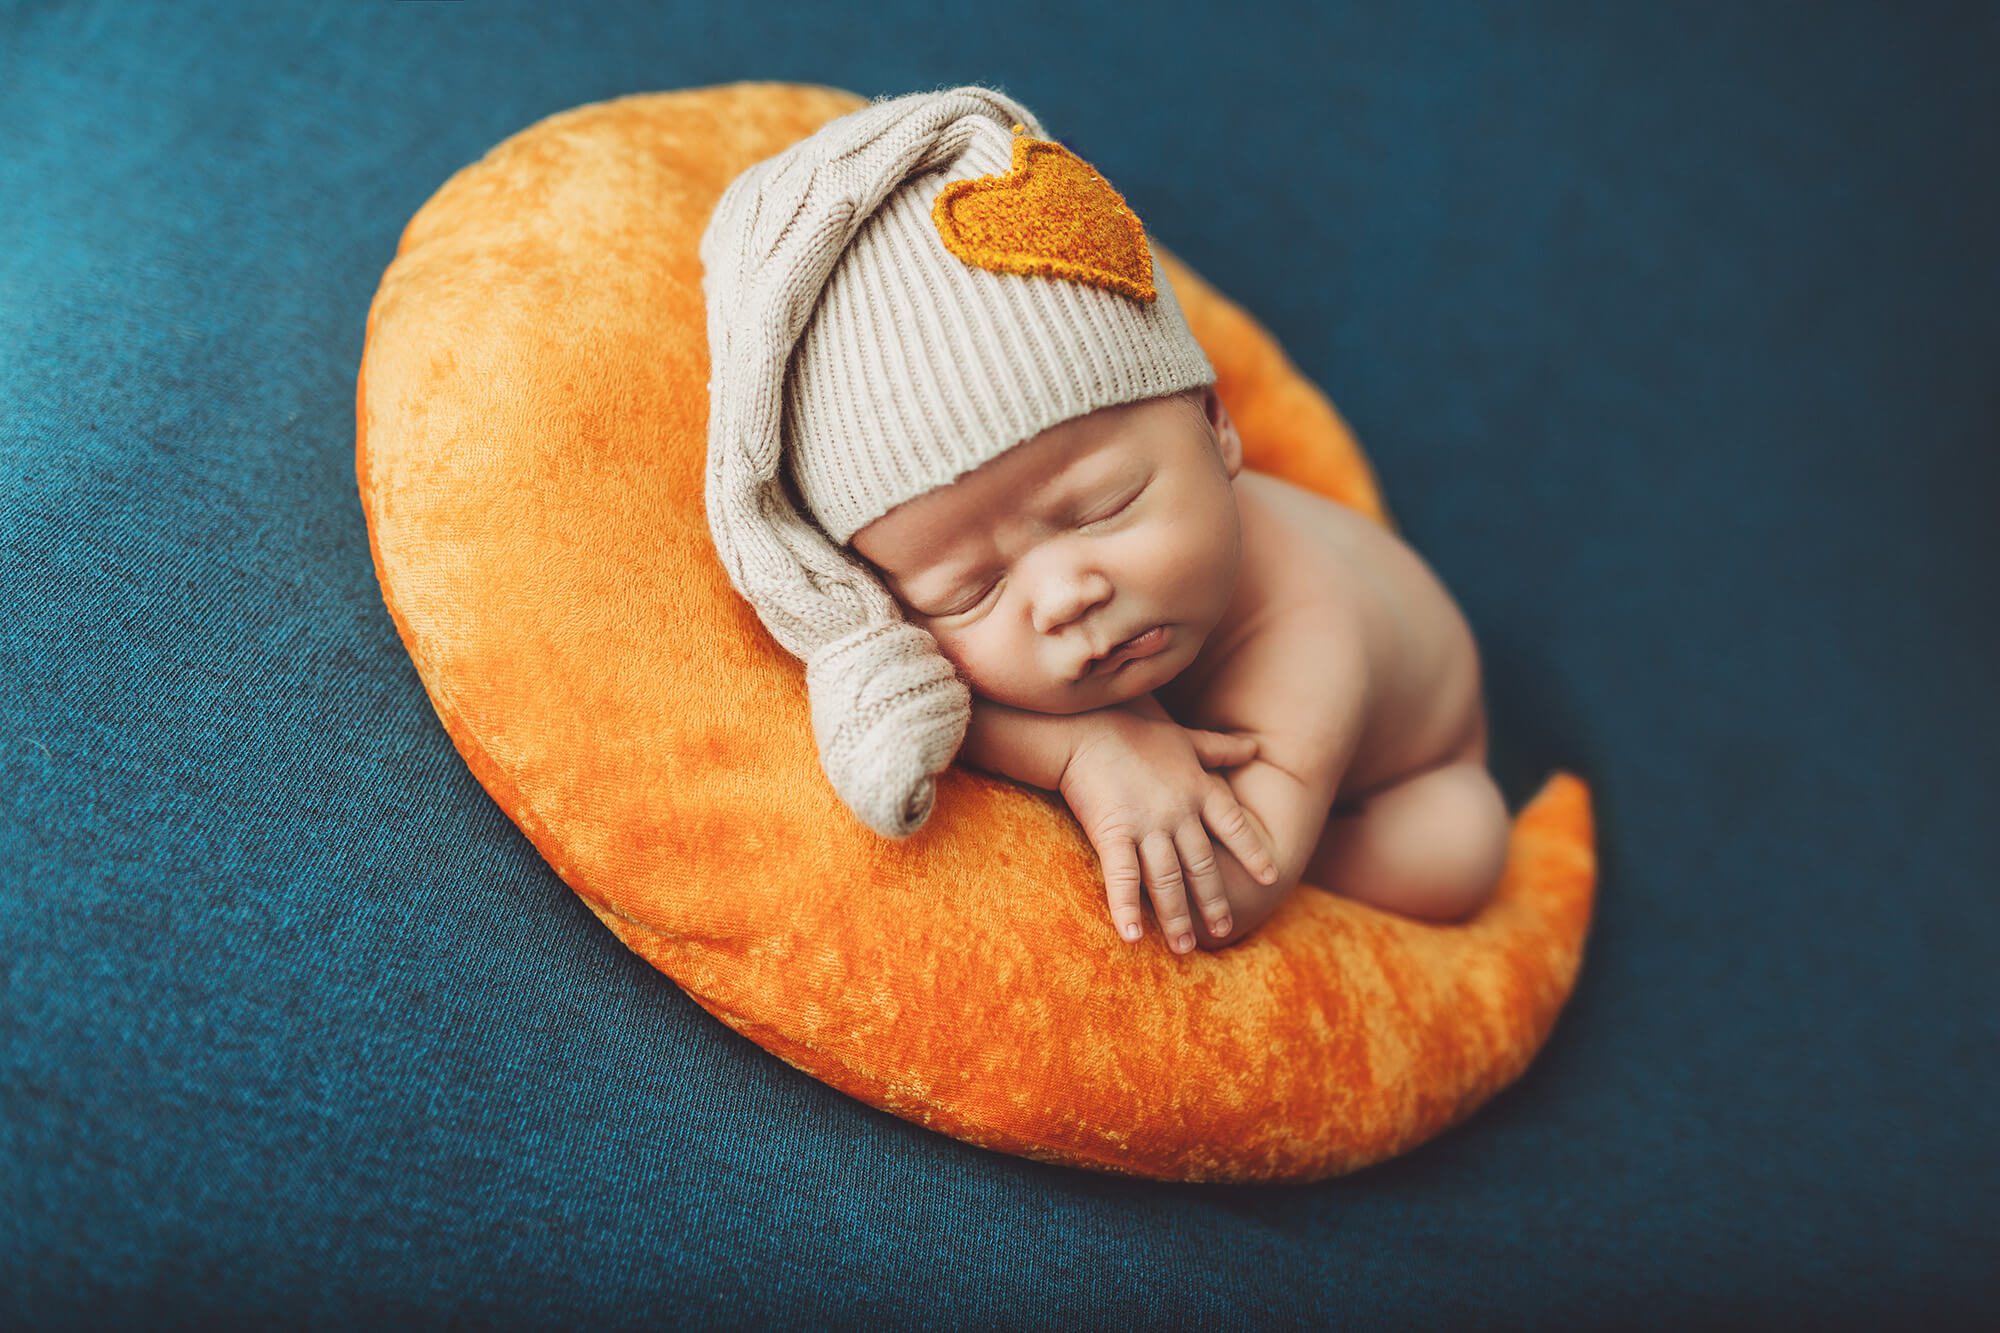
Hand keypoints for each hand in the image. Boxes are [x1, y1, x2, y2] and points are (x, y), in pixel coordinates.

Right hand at [1058, 711, 1281, 952]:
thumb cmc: (1133, 729)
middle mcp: (1180, 811)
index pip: (1234, 827)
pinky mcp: (1113, 832)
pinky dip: (1127, 908)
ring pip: (1168, 879)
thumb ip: (1220, 748)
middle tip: (1223, 931)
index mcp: (1199, 788)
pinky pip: (1123, 877)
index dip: (1252, 853)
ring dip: (1177, 917)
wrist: (1084, 727)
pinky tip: (1133, 937)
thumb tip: (1254, 747)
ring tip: (1184, 947)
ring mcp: (1147, 824)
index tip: (1270, 878)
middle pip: (1202, 865)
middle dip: (1213, 901)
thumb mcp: (1184, 737)